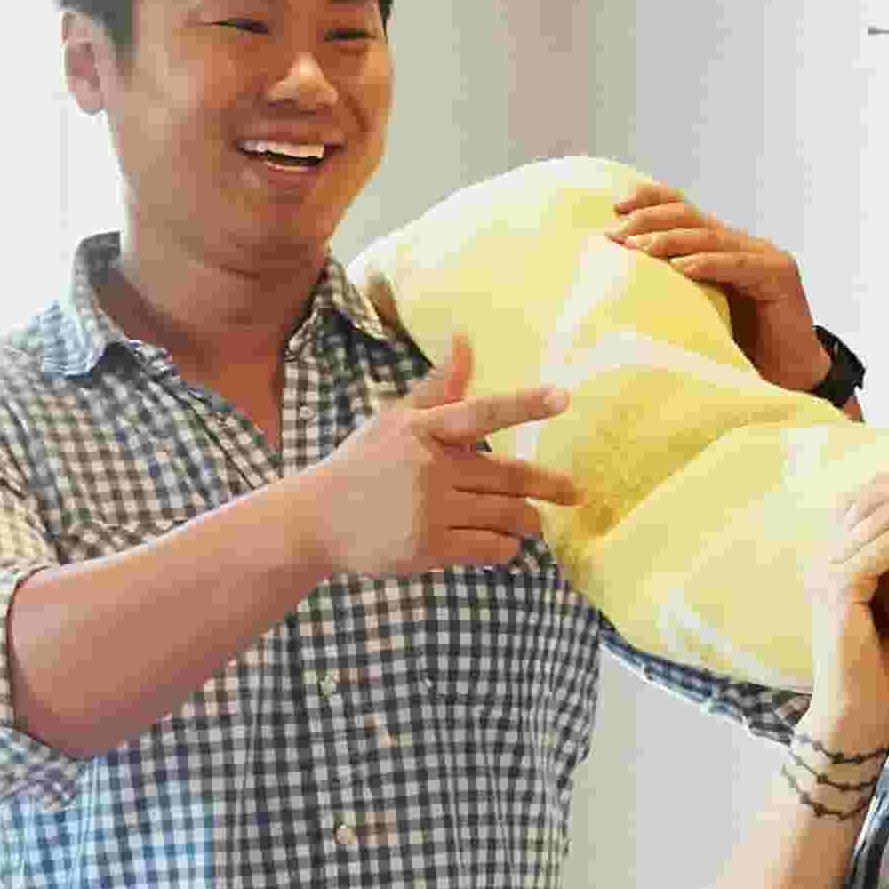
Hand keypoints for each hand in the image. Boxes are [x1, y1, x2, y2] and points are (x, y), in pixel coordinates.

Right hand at [287, 332, 582, 579]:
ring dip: (527, 522)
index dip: (524, 404)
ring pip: (503, 515)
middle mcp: (429, 468)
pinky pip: (488, 549)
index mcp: (423, 429)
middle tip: (573, 493)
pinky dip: (505, 548)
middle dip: (548, 486)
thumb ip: (438, 387)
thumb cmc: (362, 465)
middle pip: (508, 476)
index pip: (481, 412)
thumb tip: (465, 340)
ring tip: (532, 522)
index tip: (563, 398)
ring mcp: (428, 510)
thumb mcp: (394, 419)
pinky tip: (504, 544)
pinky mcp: (427, 549)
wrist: (315, 521)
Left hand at [604, 179, 830, 393]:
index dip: (650, 201)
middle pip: (690, 217)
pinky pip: (738, 265)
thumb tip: (618, 284)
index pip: (683, 210)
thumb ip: (673, 291)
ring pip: (710, 237)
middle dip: (650, 220)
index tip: (615, 209)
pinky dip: (708, 264)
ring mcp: (763, 256)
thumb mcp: (697, 314)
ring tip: (639, 247)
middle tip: (616, 234)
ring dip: (671, 240)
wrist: (792, 379)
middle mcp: (741, 245)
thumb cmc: (741, 353)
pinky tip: (681, 267)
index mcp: (720, 248)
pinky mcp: (779, 276)